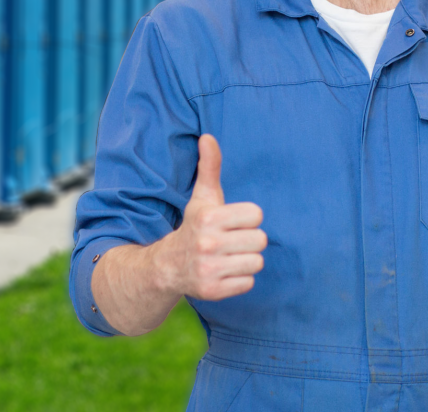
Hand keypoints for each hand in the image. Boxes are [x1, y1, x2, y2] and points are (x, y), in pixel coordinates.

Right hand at [155, 134, 266, 300]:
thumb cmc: (195, 226)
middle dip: (248, 240)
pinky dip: (240, 279)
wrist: (167, 266)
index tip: (232, 222)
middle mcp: (207, 244)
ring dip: (246, 260)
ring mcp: (209, 269)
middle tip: (231, 241)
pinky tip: (224, 271)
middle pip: (260, 240)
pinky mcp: (213, 292)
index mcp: (209, 218)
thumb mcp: (202, 197)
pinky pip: (248, 283)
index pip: (256, 215)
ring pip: (257, 262)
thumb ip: (209, 167)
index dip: (247, 218)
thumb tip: (208, 136)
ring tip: (229, 256)